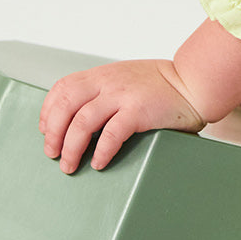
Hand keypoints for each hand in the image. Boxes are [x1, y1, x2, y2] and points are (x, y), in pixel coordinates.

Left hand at [40, 59, 204, 174]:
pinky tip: (98, 163)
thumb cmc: (163, 85)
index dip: (48, 111)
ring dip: (71, 147)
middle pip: (66, 106)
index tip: (45, 131)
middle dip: (53, 133)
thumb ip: (104, 90)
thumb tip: (79, 118)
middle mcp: (109, 82)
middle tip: (52, 154)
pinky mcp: (140, 111)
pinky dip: (101, 151)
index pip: (63, 88)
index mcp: (102, 74)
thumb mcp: (126, 78)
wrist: (195, 82)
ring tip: (69, 165)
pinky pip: (112, 134)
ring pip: (83, 122)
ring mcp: (124, 95)